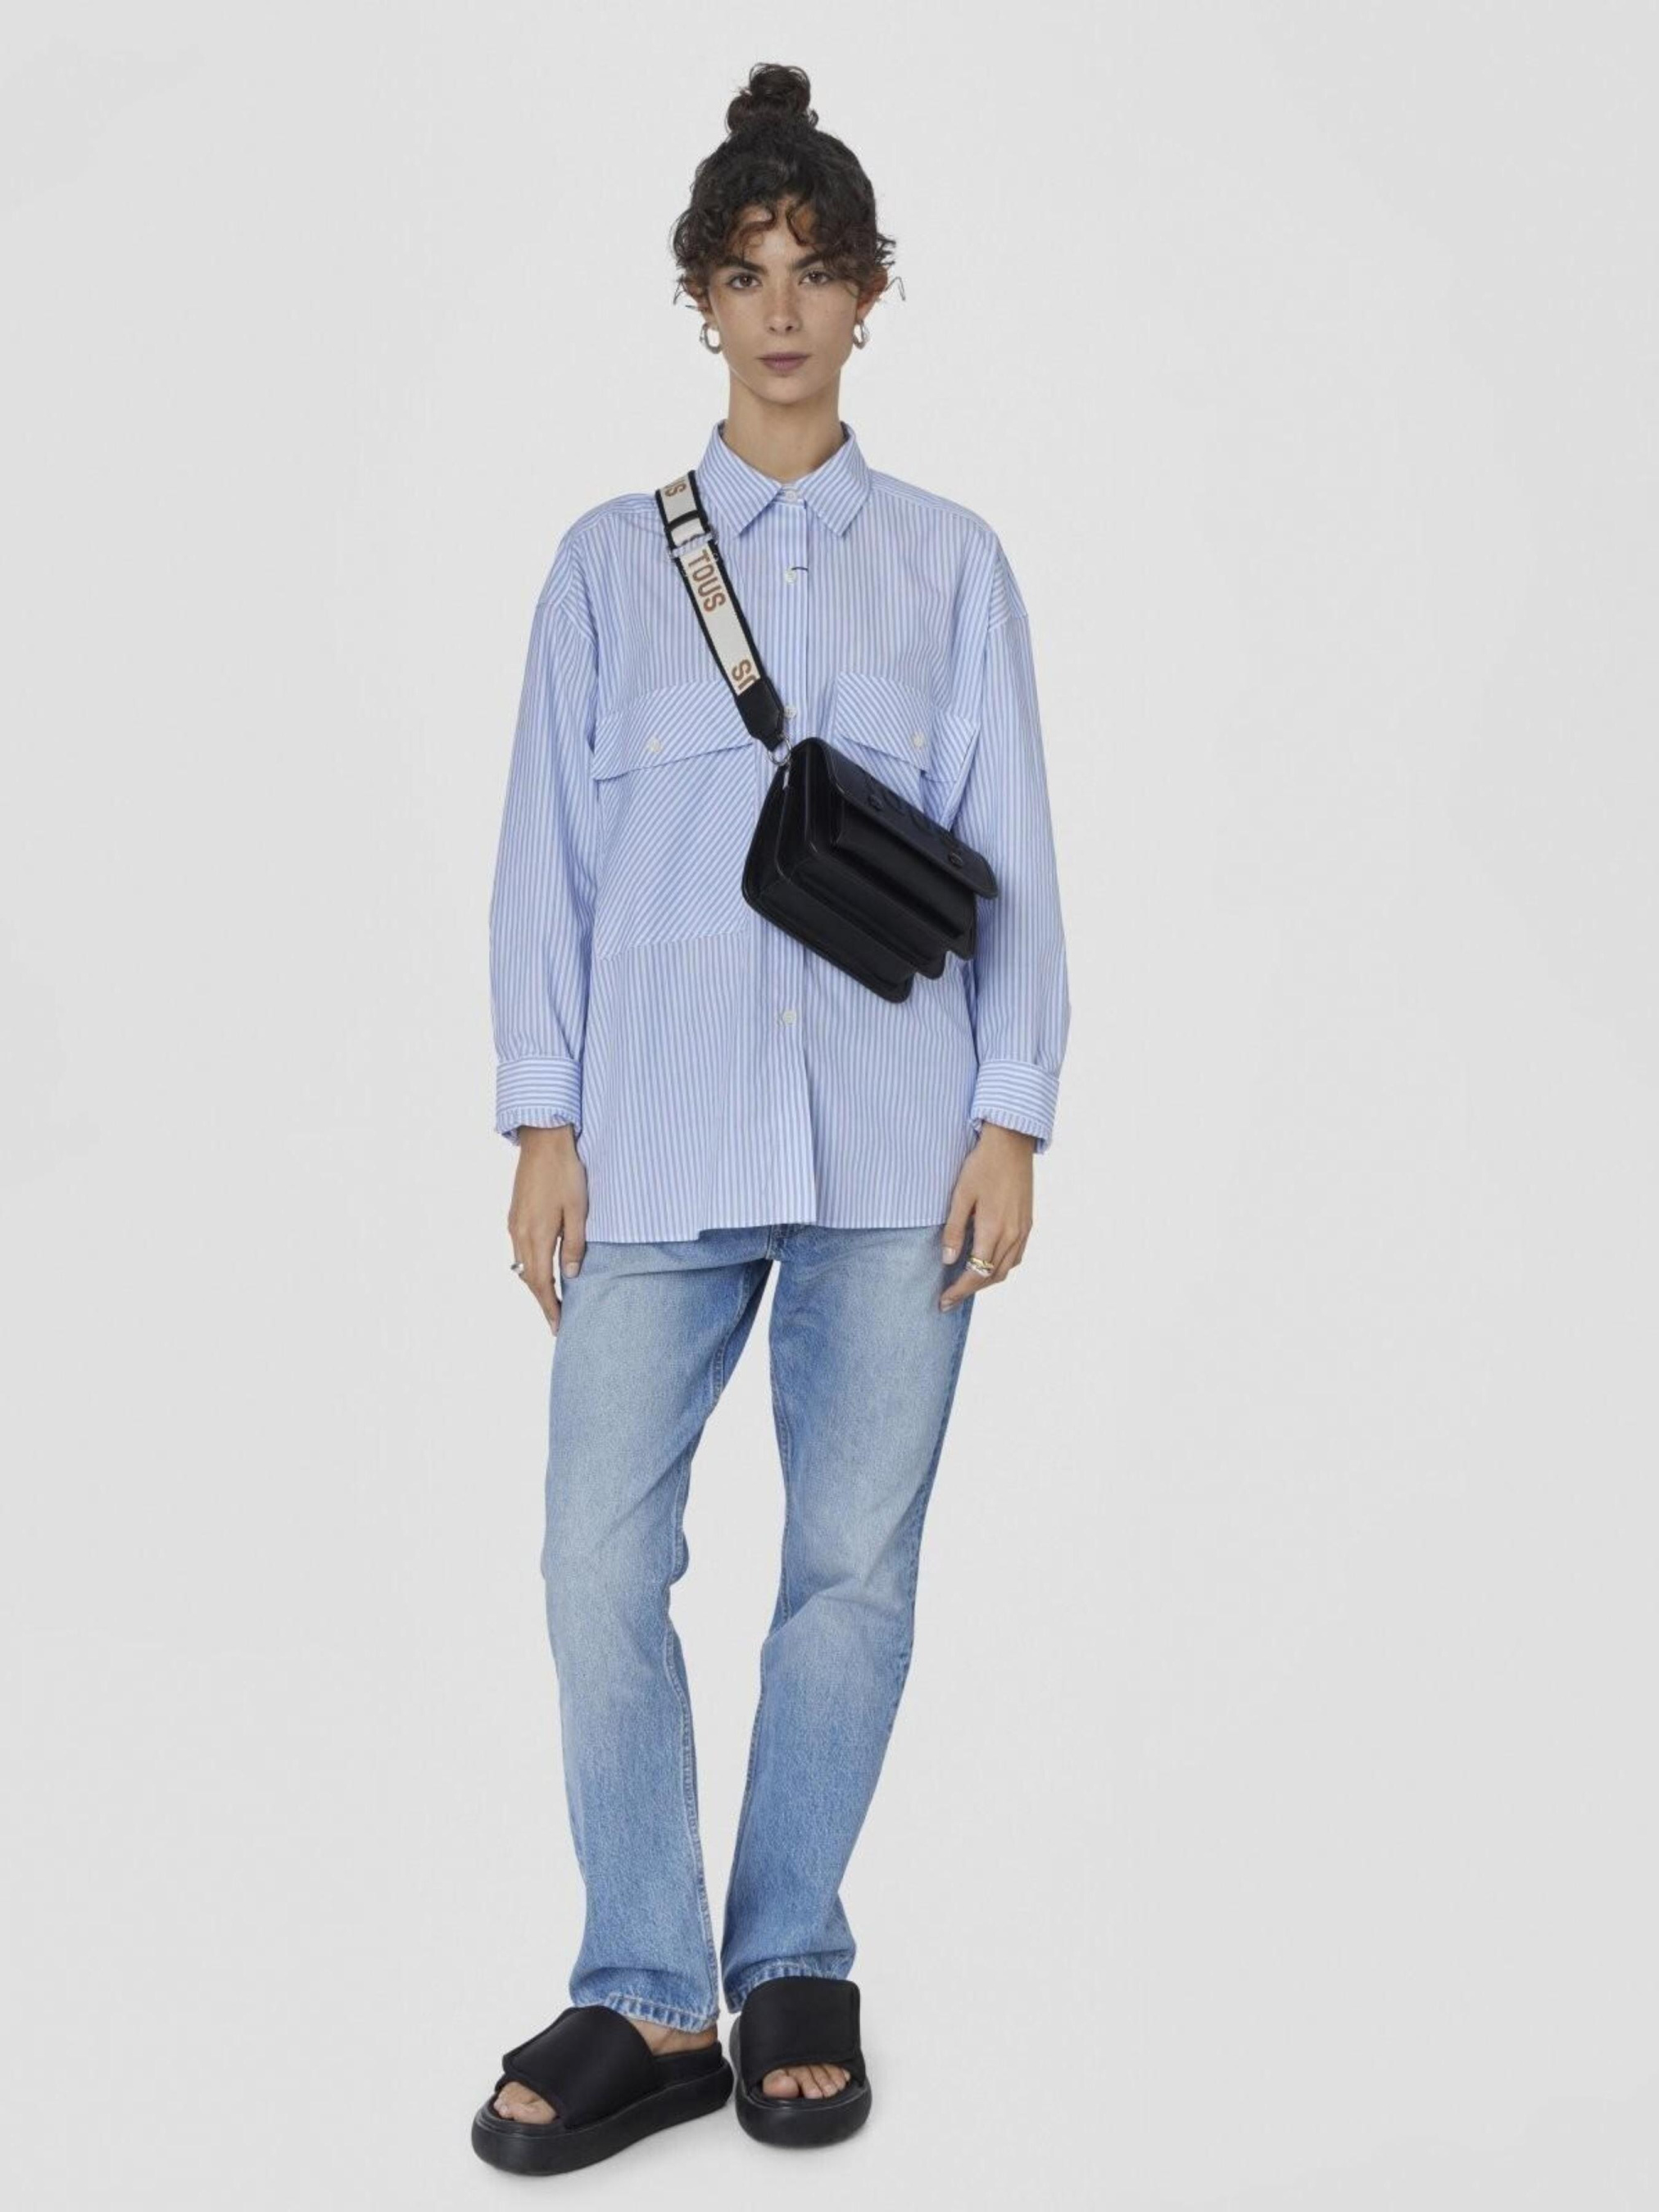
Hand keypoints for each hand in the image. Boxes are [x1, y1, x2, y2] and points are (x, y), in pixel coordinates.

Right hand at [507, 1125, 587, 1335]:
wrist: (543, 1140)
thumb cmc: (565, 1172)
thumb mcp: (578, 1210)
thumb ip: (574, 1244)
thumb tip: (571, 1275)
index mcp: (536, 1235)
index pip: (541, 1283)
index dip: (549, 1306)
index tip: (558, 1326)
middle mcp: (519, 1233)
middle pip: (528, 1278)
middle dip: (542, 1300)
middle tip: (557, 1320)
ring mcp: (514, 1223)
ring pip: (522, 1265)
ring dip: (536, 1284)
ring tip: (552, 1299)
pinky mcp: (514, 1214)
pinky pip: (520, 1249)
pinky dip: (530, 1266)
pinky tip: (543, 1268)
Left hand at [938, 1123, 1035, 1309]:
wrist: (1012, 1143)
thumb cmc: (982, 1165)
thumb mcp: (960, 1195)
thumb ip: (954, 1230)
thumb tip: (948, 1260)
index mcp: (993, 1229)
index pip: (975, 1273)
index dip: (959, 1290)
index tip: (943, 1301)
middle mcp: (1013, 1234)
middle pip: (992, 1276)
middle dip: (970, 1291)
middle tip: (949, 1299)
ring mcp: (1024, 1230)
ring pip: (1006, 1269)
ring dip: (986, 1281)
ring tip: (966, 1285)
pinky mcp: (1029, 1223)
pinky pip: (1017, 1256)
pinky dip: (1001, 1267)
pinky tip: (988, 1264)